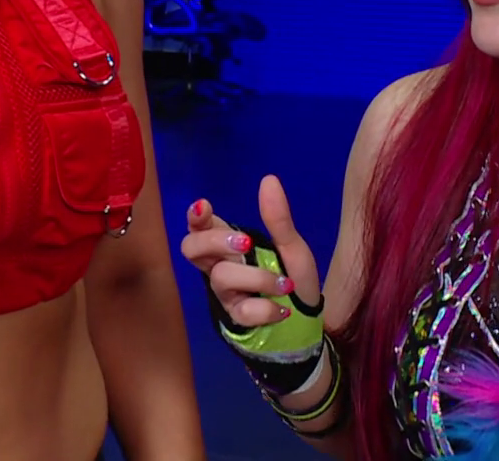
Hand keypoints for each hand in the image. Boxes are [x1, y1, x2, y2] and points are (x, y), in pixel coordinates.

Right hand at [178, 175, 322, 327]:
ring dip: (257, 278)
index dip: (195, 216)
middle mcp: (220, 265)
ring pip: (221, 278)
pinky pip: (242, 311)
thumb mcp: (291, 245)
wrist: (307, 319)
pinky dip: (266, 308)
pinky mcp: (237, 317)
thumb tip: (269, 179)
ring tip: (285, 284)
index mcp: (228, 243)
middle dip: (215, 241)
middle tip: (246, 242)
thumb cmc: (291, 275)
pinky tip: (283, 308)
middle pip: (191, 248)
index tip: (205, 207)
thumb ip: (277, 218)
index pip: (199, 226)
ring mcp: (226, 293)